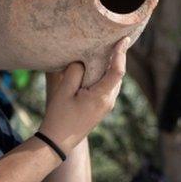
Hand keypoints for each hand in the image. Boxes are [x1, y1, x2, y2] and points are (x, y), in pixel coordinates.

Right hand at [39, 37, 127, 151]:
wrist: (58, 141)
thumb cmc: (59, 116)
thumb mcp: (63, 91)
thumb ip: (75, 72)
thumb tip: (82, 62)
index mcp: (102, 97)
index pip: (117, 71)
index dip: (121, 54)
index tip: (123, 40)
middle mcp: (108, 101)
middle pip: (117, 75)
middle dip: (117, 58)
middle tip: (112, 40)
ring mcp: (106, 106)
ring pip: (113, 82)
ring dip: (110, 67)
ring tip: (104, 50)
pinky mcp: (101, 108)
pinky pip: (107, 88)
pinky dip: (104, 76)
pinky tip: (95, 68)